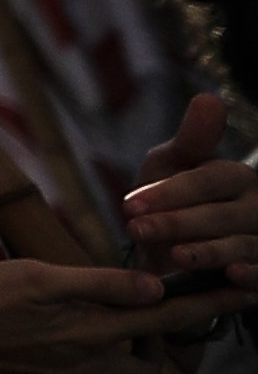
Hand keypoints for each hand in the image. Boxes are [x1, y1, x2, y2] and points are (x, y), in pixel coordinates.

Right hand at [0, 256, 226, 373]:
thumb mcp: (37, 277)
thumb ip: (98, 283)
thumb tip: (154, 289)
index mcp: (91, 333)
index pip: (164, 320)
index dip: (204, 305)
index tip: (237, 292)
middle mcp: (88, 368)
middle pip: (147, 368)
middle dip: (154, 346)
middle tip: (137, 314)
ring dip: (122, 356)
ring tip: (99, 325)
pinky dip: (91, 364)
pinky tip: (63, 340)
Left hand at [128, 92, 257, 288]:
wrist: (171, 254)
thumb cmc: (170, 201)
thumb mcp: (169, 168)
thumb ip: (190, 140)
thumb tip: (210, 97)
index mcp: (235, 177)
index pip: (209, 180)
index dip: (171, 191)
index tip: (129, 204)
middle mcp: (255, 208)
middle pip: (223, 214)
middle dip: (178, 222)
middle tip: (137, 229)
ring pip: (242, 246)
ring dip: (209, 252)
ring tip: (177, 256)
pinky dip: (251, 276)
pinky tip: (232, 275)